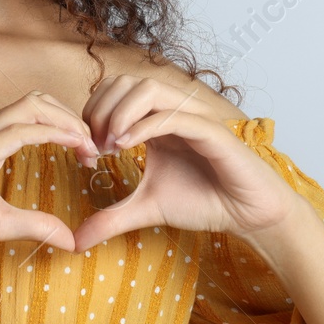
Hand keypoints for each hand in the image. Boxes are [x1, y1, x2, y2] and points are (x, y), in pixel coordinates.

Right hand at [0, 91, 100, 268]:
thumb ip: (34, 224)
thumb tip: (69, 239)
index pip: (33, 112)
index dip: (66, 126)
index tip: (87, 154)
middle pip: (38, 101)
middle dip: (73, 118)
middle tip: (94, 148)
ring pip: (32, 107)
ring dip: (68, 122)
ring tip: (89, 146)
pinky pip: (20, 131)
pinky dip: (53, 133)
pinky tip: (74, 146)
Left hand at [70, 74, 302, 253]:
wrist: (248, 215)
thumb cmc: (202, 202)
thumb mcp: (146, 208)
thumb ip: (110, 218)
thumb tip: (75, 242)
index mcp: (154, 119)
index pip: (112, 91)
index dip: (90, 115)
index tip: (86, 153)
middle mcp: (172, 110)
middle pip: (123, 81)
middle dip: (99, 110)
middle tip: (94, 147)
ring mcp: (192, 116)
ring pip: (148, 88)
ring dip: (119, 112)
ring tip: (110, 146)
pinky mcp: (212, 131)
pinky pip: (174, 115)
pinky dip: (144, 126)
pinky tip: (125, 147)